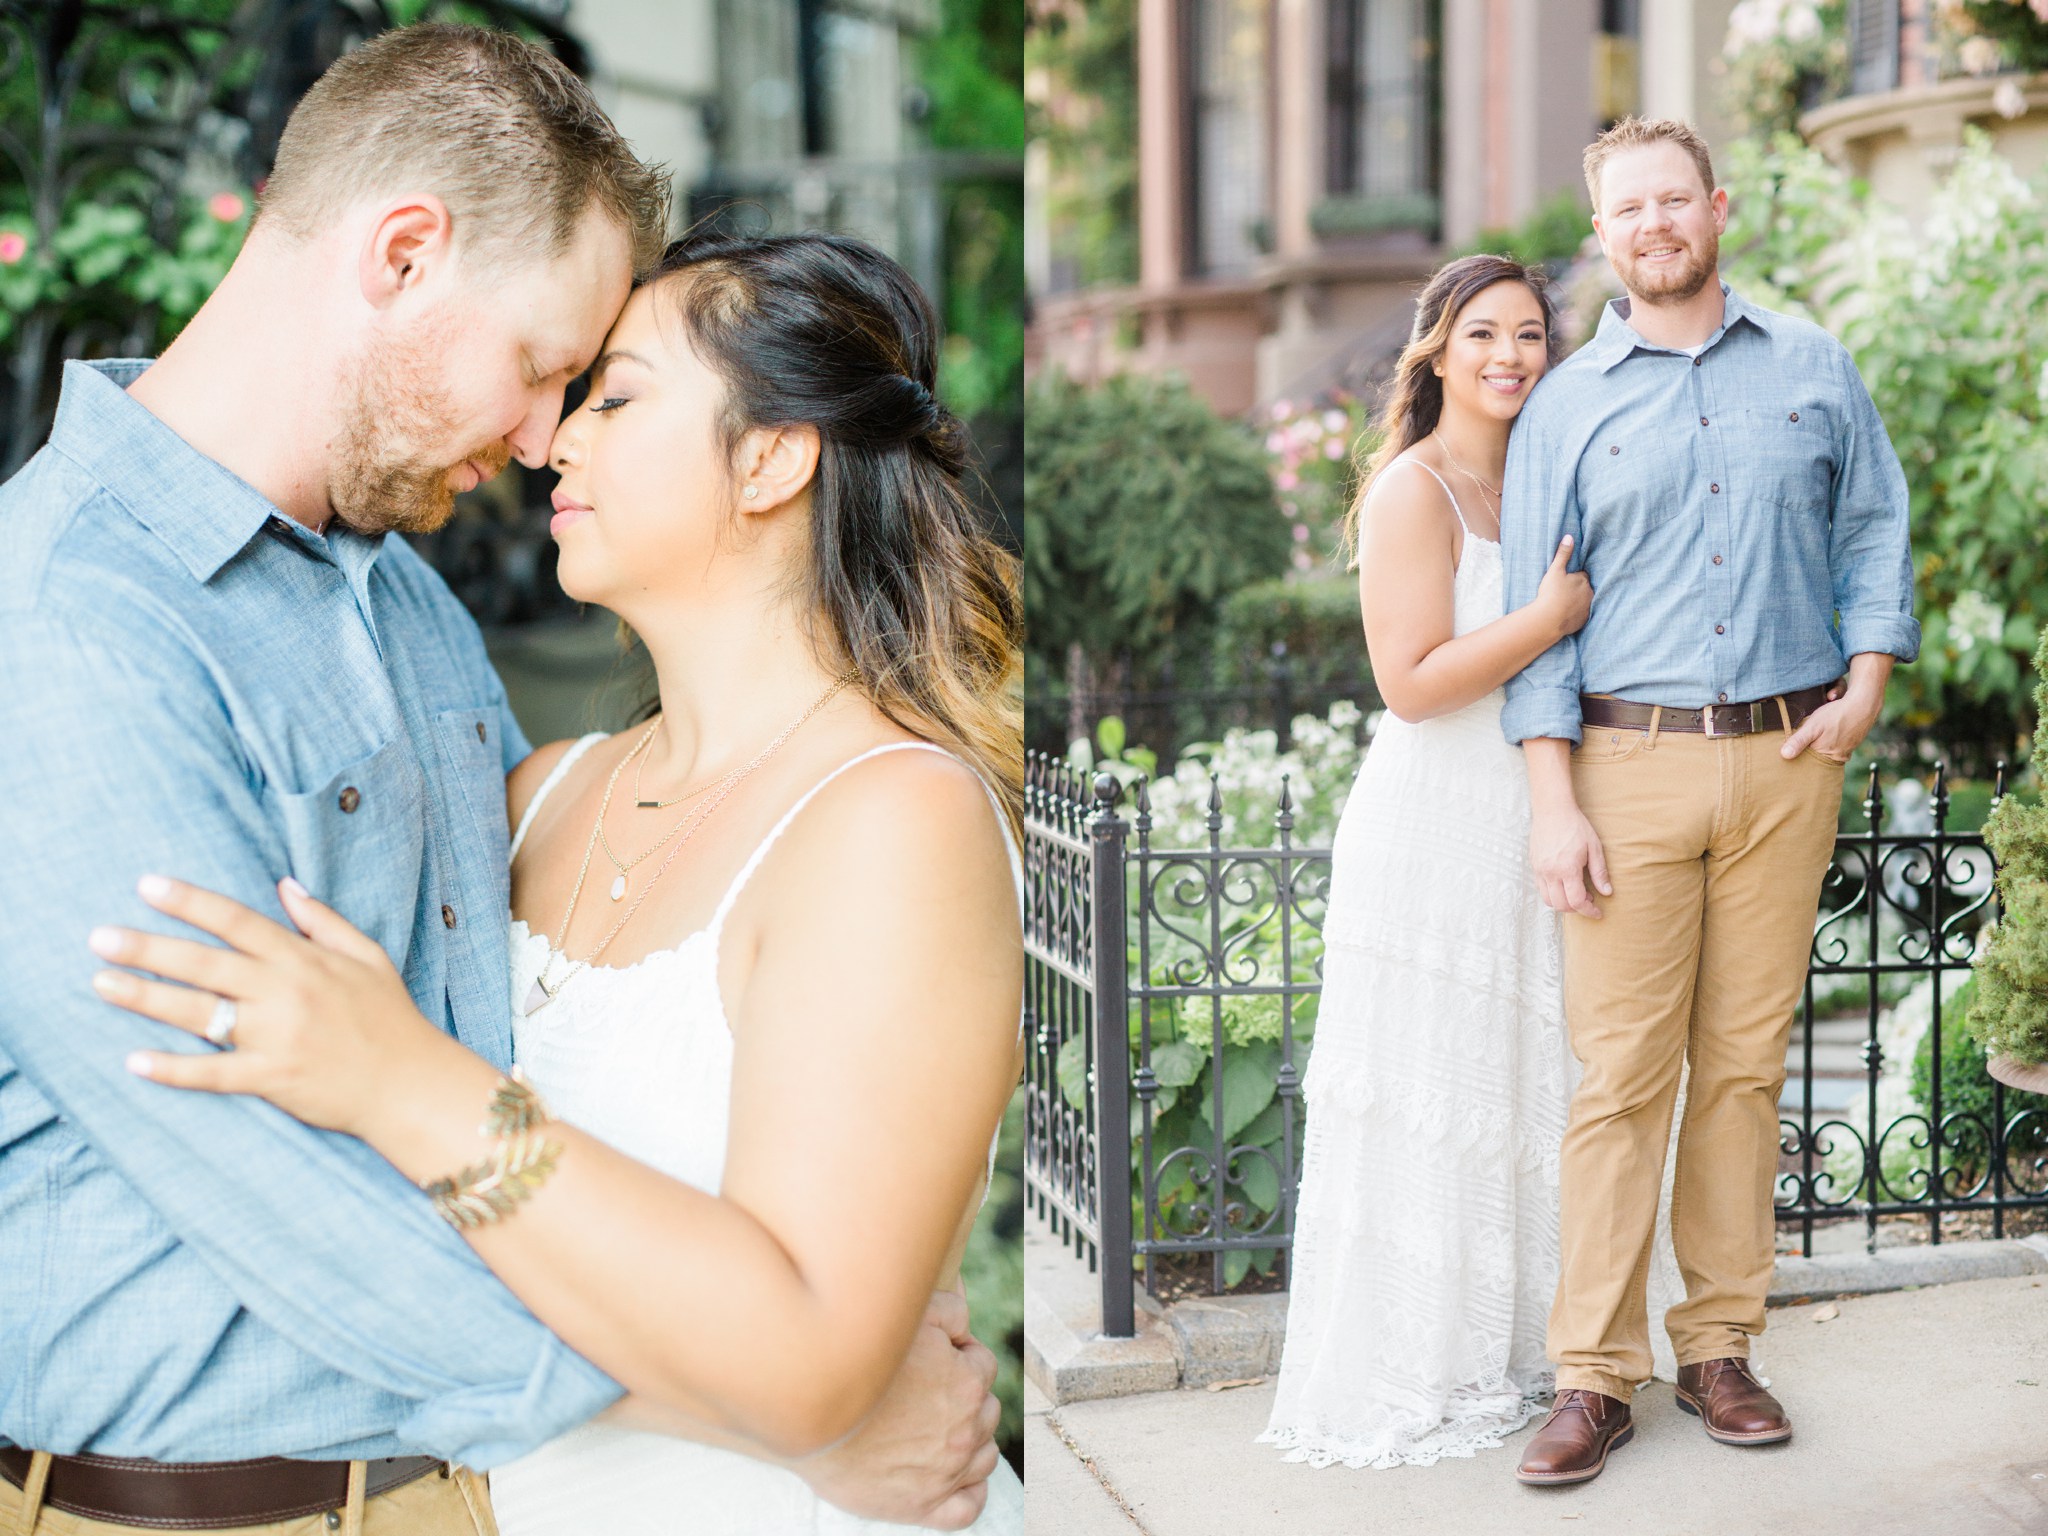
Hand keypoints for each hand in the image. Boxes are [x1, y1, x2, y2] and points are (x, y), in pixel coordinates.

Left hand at [91, 876, 438, 1136]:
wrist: (411, 1083)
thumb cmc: (391, 1017)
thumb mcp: (368, 956)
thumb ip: (322, 921)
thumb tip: (284, 886)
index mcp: (304, 960)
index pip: (237, 921)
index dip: (190, 902)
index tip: (147, 885)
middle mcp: (284, 993)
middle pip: (204, 964)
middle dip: (148, 948)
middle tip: (99, 937)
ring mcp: (276, 1037)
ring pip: (198, 1014)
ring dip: (145, 998)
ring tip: (101, 984)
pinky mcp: (272, 1078)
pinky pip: (213, 1074)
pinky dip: (173, 1070)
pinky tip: (135, 1061)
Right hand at [792, 1290, 1000, 1528]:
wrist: (806, 1413)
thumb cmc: (855, 1361)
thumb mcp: (907, 1318)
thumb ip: (948, 1311)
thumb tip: (966, 1326)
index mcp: (966, 1383)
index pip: (984, 1364)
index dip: (960, 1355)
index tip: (935, 1357)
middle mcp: (964, 1431)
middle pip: (987, 1409)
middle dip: (966, 1396)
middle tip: (928, 1391)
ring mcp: (946, 1473)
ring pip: (985, 1456)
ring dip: (972, 1440)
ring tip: (940, 1430)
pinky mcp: (923, 1506)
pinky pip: (968, 1507)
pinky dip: (970, 1491)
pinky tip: (956, 1477)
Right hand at [1531, 795, 1610, 917]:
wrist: (1552, 809)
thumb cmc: (1575, 825)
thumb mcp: (1594, 848)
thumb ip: (1600, 872)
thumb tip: (1606, 892)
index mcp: (1567, 869)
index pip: (1576, 901)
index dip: (1589, 911)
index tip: (1598, 912)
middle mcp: (1550, 873)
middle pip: (1561, 905)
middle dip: (1576, 909)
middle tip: (1589, 900)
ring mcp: (1539, 870)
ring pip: (1548, 900)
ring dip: (1563, 903)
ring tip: (1576, 892)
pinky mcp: (1534, 865)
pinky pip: (1541, 888)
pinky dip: (1553, 893)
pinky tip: (1564, 884)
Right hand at [1534, 534, 1592, 637]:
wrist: (1549, 619)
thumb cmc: (1551, 593)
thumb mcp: (1555, 570)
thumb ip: (1563, 554)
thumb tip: (1569, 536)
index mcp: (1583, 580)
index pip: (1582, 575)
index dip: (1574, 577)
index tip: (1565, 581)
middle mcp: (1589, 593)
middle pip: (1585, 588)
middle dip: (1578, 589)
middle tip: (1563, 592)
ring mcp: (1587, 607)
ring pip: (1585, 601)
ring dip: (1578, 601)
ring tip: (1565, 603)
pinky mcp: (1584, 620)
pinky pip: (1582, 614)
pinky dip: (1577, 614)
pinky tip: (1567, 614)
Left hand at [1780, 681, 1875, 763]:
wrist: (1864, 703)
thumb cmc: (1837, 715)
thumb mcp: (1813, 726)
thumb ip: (1799, 741)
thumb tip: (1784, 756)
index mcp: (1828, 756)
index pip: (1810, 762)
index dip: (1801, 756)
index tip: (1791, 753)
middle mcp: (1840, 756)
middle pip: (1820, 756)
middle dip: (1812, 750)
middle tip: (1807, 740)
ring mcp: (1849, 748)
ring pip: (1830, 748)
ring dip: (1823, 742)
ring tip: (1819, 733)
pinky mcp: (1855, 740)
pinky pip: (1839, 742)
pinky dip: (1833, 737)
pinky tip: (1830, 729)